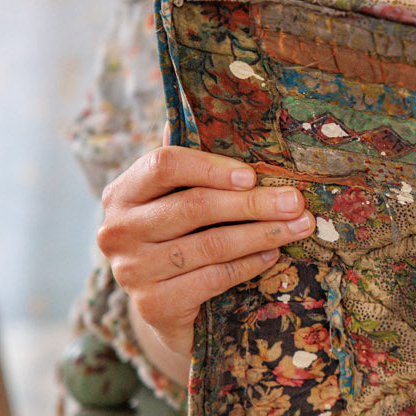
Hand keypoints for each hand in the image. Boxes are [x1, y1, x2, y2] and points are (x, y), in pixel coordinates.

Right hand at [97, 145, 315, 364]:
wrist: (164, 307)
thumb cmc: (179, 238)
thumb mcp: (177, 198)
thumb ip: (189, 164)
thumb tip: (202, 108)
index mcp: (122, 193)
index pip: (163, 165)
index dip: (211, 167)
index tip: (253, 174)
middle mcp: (117, 230)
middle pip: (194, 206)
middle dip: (253, 202)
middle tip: (296, 201)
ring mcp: (131, 272)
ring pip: (209, 245)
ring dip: (262, 234)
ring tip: (298, 227)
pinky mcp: (153, 306)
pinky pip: (213, 279)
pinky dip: (249, 265)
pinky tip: (272, 255)